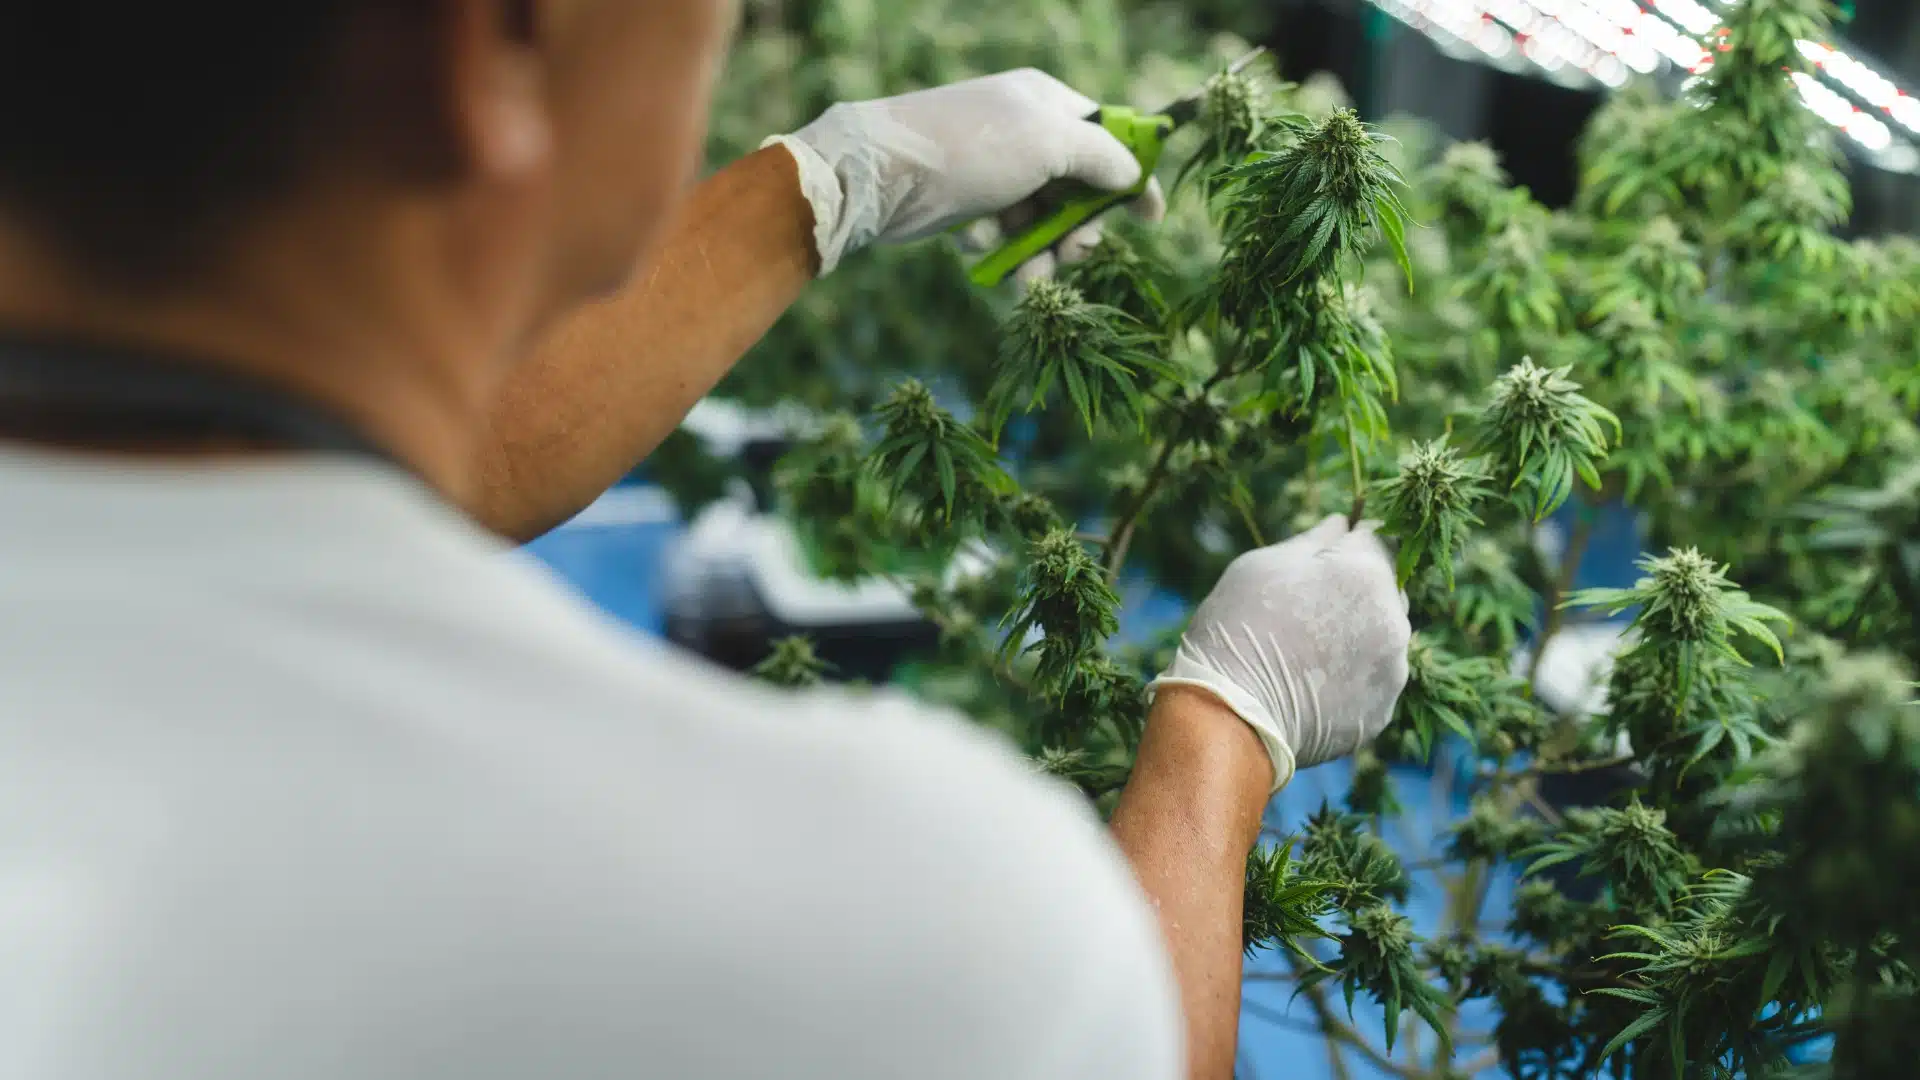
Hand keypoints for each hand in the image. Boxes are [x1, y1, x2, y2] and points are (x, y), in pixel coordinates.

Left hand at [763, 69, 1165, 277]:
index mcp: (1046, 103)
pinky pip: (1000, 231)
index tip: (1150, 219)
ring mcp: (993, 169)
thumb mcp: (1049, 143)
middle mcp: (1022, 132)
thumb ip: (1101, 156)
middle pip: (1076, 188)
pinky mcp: (966, 202)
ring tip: (1032, 275)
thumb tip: (1133, 175)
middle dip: (1078, 228)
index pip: (1108, 138)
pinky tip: (975, 241)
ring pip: (1039, 220)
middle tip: (1076, 254)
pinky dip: (994, 243)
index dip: (1132, 178)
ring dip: (1040, 251)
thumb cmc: (971, 148)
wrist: (882, 173)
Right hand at [1149, 514, 1412, 792]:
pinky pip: (1375, 679)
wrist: (1229, 717)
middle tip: (1310, 607)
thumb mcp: (1263, 564)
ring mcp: (1393, 671)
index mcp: (1366, 573)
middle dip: (1360, 589)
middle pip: (1389, 588)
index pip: (1379, 538)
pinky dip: (1353, 676)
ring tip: (1309, 651)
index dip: (1352, 543)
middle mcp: (1394, 620)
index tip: (1328, 556)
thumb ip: (1315, 539)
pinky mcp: (1382, 711)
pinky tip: (1314, 683)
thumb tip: (1346, 522)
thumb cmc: (1237, 628)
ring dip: (1360, 633)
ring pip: (1386, 636)